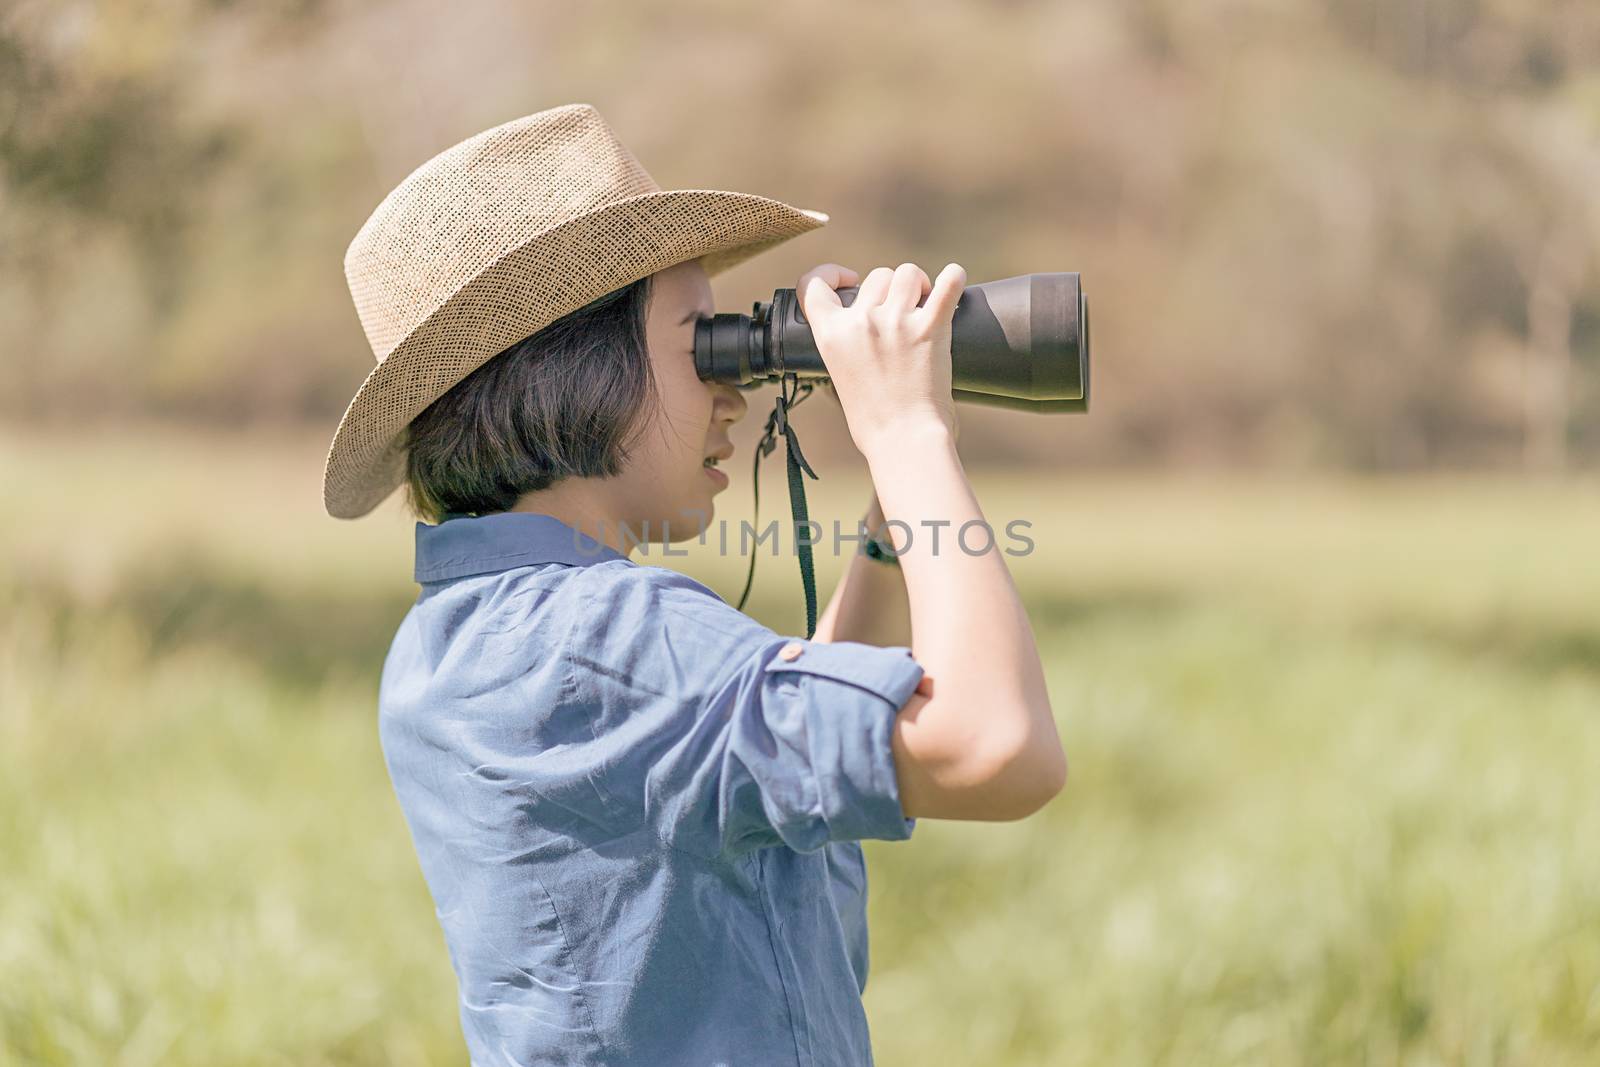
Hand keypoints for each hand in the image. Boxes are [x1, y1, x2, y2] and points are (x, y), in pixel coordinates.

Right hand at [797, 261, 965, 456]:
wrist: (904, 440)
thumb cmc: (874, 421)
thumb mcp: (839, 378)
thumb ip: (845, 347)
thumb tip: (856, 333)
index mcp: (831, 335)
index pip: (812, 284)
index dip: (830, 274)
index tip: (848, 281)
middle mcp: (861, 322)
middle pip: (877, 275)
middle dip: (890, 288)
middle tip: (902, 310)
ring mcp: (896, 322)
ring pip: (908, 273)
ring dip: (919, 285)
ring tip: (926, 303)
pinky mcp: (931, 328)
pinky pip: (948, 284)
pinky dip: (953, 278)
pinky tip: (954, 279)